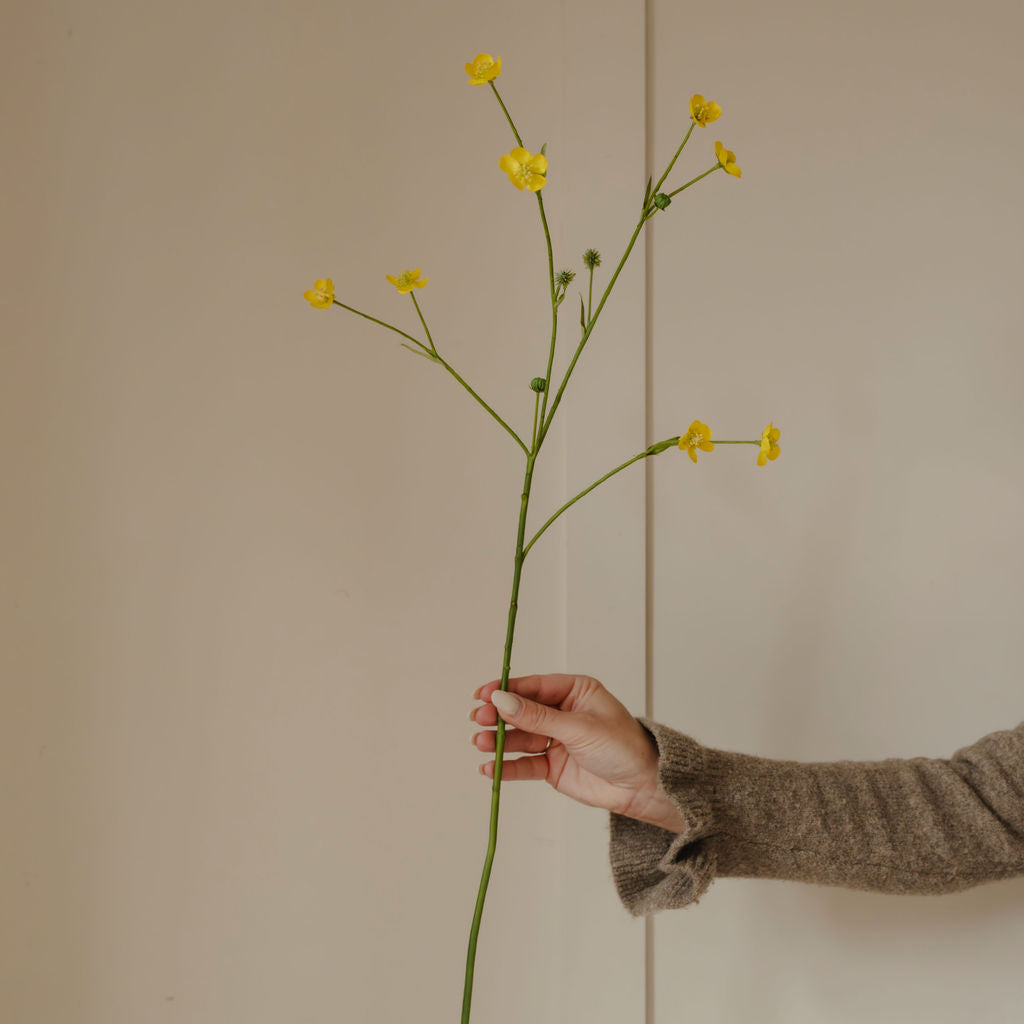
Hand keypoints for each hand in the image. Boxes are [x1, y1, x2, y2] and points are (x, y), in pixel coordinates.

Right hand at [470, 674, 685, 832]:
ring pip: (519, 738)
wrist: (643, 787)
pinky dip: (507, 767)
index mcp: (575, 691)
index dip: (507, 690)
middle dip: (498, 715)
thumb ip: (538, 717)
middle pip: (522, 711)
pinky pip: (524, 764)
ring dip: (498, 741)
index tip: (483, 694)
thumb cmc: (623, 747)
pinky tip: (490, 768)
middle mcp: (562, 713)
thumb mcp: (579, 727)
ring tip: (480, 743)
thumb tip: (503, 701)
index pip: (534, 686)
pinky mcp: (552, 767)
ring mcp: (556, 740)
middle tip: (477, 719)